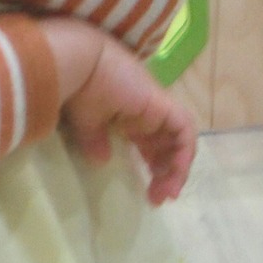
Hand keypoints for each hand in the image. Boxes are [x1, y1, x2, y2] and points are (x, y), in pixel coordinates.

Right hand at [60, 36, 198, 205]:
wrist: (79, 63)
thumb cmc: (78, 88)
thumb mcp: (87, 123)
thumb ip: (95, 141)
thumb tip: (101, 160)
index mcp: (133, 116)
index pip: (153, 145)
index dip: (156, 168)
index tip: (151, 193)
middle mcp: (150, 113)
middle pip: (169, 146)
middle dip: (168, 174)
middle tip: (160, 199)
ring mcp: (158, 108)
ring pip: (181, 140)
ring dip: (178, 169)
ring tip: (167, 193)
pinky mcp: (162, 105)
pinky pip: (184, 131)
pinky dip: (184, 153)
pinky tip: (175, 173)